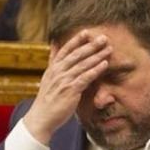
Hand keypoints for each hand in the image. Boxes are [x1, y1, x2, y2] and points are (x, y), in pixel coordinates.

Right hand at [23, 30, 111, 144]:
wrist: (41, 117)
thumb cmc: (47, 99)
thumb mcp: (48, 77)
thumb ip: (53, 60)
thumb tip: (54, 44)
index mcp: (53, 68)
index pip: (65, 50)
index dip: (76, 40)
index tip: (87, 32)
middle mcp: (58, 72)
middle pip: (77, 55)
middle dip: (91, 45)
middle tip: (104, 37)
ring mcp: (64, 80)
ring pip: (83, 64)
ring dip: (97, 55)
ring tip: (108, 48)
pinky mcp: (71, 90)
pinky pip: (85, 77)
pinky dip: (95, 70)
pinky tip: (105, 64)